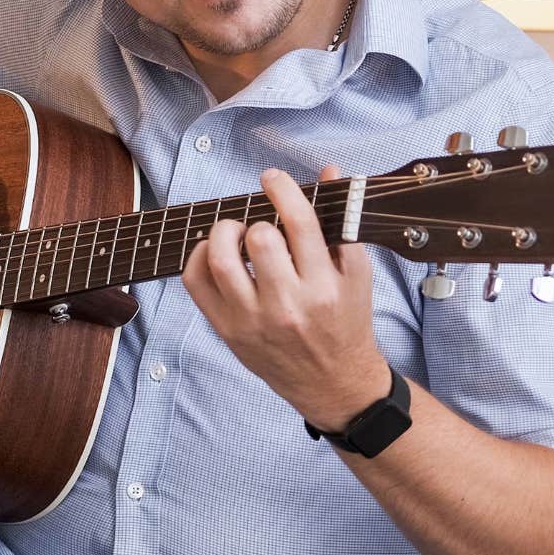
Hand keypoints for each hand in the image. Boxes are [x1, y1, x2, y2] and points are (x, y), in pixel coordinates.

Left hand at [182, 164, 386, 428]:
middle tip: (261, 224)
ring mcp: (253, 321)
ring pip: (222, 261)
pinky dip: (199, 257)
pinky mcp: (229, 332)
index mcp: (324, 286)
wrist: (333, 382)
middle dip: (259, 221)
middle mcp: (288, 305)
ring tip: (236, 234)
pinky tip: (215, 253)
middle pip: (260, 240)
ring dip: (225, 234)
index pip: (299, 224)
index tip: (273, 179)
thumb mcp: (357, 275)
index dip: (282, 190)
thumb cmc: (346, 323)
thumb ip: (342, 222)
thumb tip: (326, 171)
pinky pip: (197, 284)